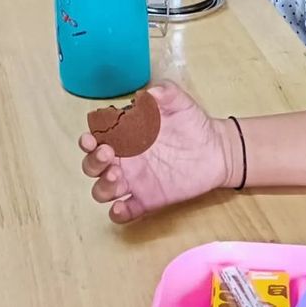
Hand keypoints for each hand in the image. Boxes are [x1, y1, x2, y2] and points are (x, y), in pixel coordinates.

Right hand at [79, 81, 236, 222]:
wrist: (217, 149)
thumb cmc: (193, 124)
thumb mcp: (181, 103)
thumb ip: (166, 93)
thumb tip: (149, 92)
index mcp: (125, 136)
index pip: (96, 138)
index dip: (88, 139)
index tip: (91, 138)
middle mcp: (124, 160)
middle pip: (92, 166)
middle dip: (93, 162)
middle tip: (108, 155)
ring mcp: (134, 182)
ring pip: (103, 190)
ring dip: (103, 186)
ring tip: (117, 176)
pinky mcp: (147, 200)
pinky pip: (125, 212)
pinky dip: (118, 214)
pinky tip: (122, 207)